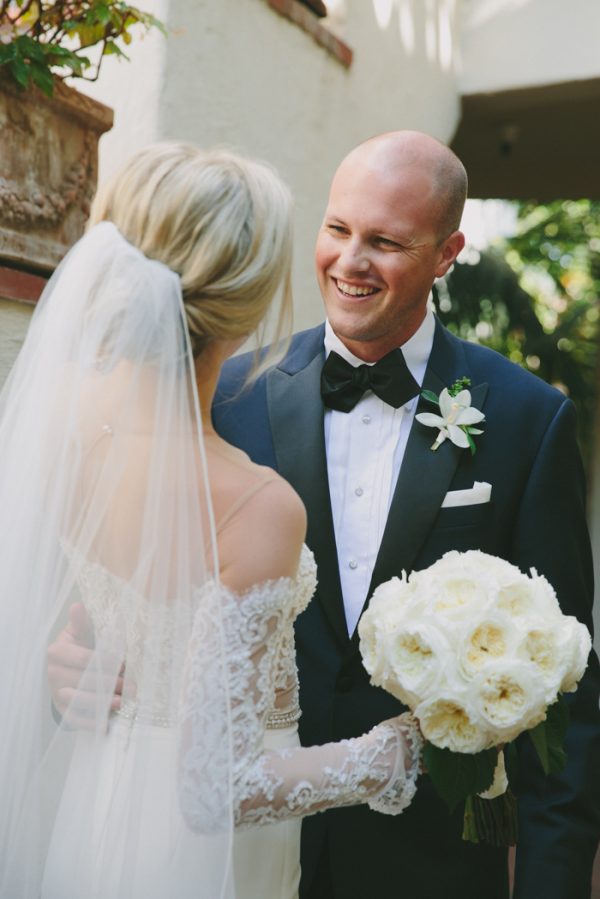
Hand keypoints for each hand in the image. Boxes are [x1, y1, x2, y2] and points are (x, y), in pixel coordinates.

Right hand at [47, 602, 123, 728]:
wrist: (71, 668)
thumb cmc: (83, 645)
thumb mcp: (83, 632)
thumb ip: (83, 622)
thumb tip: (77, 606)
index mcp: (58, 650)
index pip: (83, 658)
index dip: (105, 662)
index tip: (122, 663)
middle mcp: (53, 672)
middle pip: (82, 680)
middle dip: (108, 683)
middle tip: (130, 685)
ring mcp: (56, 691)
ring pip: (77, 699)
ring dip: (101, 702)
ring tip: (121, 701)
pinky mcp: (62, 709)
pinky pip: (74, 718)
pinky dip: (90, 722)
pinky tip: (106, 722)